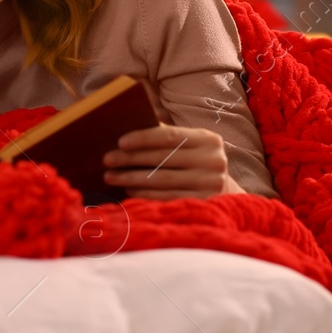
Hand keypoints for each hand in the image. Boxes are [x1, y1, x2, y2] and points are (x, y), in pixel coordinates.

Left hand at [102, 125, 240, 199]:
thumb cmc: (196, 162)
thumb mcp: (190, 145)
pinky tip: (129, 190)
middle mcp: (214, 161)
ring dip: (132, 178)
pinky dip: (144, 193)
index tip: (120, 141)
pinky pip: (166, 197)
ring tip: (111, 176)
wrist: (224, 191)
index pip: (170, 136)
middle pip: (163, 159)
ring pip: (162, 180)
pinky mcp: (203, 203)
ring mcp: (210, 184)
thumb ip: (166, 136)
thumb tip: (128, 130)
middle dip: (131, 159)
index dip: (143, 138)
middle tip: (107, 160)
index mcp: (208, 140)